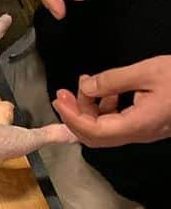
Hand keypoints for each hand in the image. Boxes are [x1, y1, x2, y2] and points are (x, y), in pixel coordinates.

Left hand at [52, 56, 170, 146]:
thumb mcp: (147, 71)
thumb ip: (113, 81)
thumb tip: (85, 87)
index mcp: (139, 124)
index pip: (95, 131)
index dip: (72, 117)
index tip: (59, 99)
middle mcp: (140, 134)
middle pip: (96, 137)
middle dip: (75, 116)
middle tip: (63, 94)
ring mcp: (145, 132)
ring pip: (106, 131)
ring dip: (89, 110)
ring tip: (86, 85)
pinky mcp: (148, 126)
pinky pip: (118, 124)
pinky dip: (104, 109)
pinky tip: (106, 90)